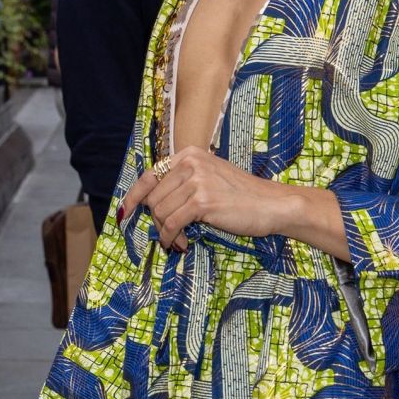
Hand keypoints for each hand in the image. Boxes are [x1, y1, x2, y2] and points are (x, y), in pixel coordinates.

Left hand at [119, 146, 285, 252]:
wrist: (272, 204)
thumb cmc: (244, 197)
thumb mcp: (211, 179)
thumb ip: (185, 183)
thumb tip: (154, 204)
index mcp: (190, 155)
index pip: (150, 175)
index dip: (134, 196)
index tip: (125, 212)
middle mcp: (191, 163)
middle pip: (153, 197)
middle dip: (156, 219)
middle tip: (170, 233)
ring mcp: (196, 181)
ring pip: (160, 212)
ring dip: (165, 231)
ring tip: (179, 239)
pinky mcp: (203, 201)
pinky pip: (171, 223)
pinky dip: (171, 237)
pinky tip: (180, 243)